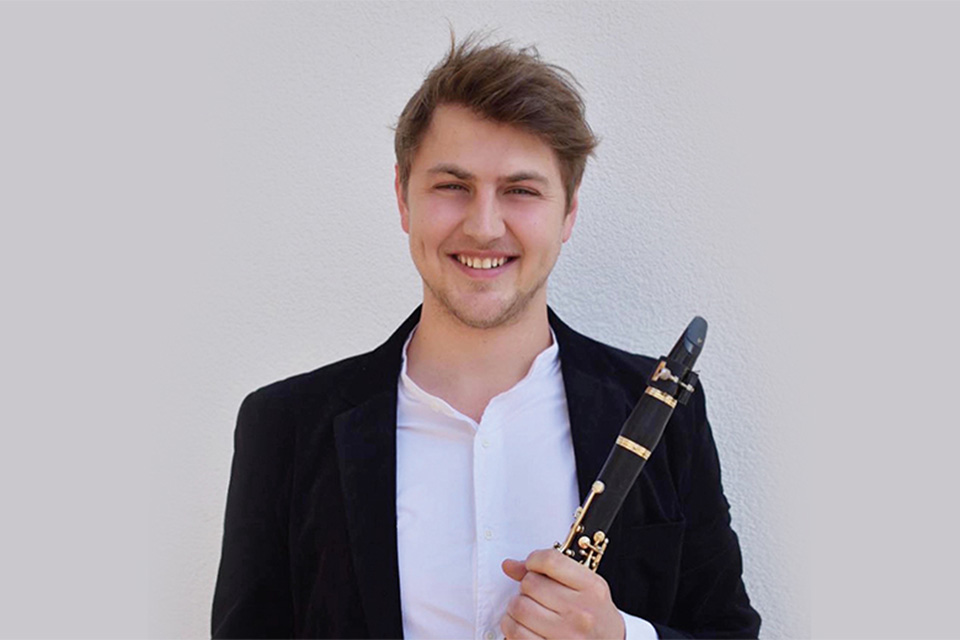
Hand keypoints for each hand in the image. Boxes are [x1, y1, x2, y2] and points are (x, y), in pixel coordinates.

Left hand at [499, 548, 625, 639]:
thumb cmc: (594, 615)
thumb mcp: (584, 586)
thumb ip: (550, 571)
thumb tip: (509, 566)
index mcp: (592, 588)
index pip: (550, 561)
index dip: (533, 560)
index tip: (532, 566)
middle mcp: (581, 612)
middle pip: (530, 584)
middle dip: (525, 586)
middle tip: (532, 593)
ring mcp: (567, 635)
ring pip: (519, 607)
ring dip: (514, 607)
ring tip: (524, 610)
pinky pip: (516, 633)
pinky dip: (511, 626)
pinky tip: (520, 626)